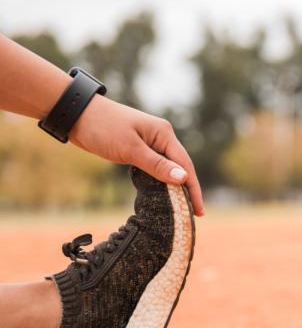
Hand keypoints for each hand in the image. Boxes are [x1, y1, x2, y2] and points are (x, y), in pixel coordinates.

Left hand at [70, 95, 204, 215]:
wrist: (75, 114)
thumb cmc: (103, 127)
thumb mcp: (130, 149)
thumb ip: (157, 165)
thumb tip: (183, 178)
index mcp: (164, 134)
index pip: (185, 165)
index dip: (193, 189)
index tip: (199, 211)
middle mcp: (161, 137)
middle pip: (181, 167)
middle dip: (188, 190)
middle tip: (194, 214)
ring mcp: (150, 142)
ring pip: (168, 168)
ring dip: (176, 187)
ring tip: (182, 208)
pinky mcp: (138, 148)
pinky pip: (156, 167)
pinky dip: (162, 181)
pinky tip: (164, 194)